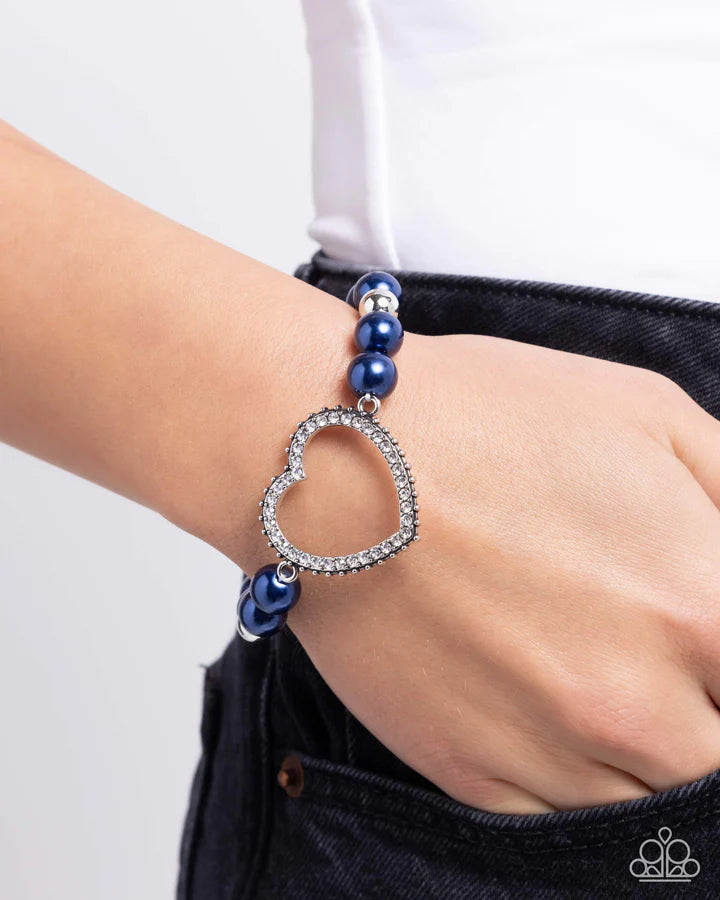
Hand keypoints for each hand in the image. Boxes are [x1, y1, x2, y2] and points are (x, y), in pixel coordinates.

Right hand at [283, 331, 719, 812]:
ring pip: (657, 811)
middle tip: (672, 666)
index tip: (710, 642)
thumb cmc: (481, 419)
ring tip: (605, 682)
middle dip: (707, 709)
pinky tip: (556, 720)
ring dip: (653, 755)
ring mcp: (549, 750)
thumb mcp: (649, 415)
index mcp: (699, 604)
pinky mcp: (471, 774)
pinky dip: (581, 787)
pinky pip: (566, 827)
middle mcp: (635, 702)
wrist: (331, 459)